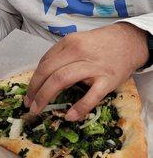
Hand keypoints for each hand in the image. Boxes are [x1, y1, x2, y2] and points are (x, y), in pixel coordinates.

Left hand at [25, 23, 148, 120]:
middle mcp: (78, 52)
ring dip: (46, 97)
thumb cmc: (100, 44)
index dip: (33, 80)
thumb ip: (62, 55)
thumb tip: (43, 77)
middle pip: (49, 72)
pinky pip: (91, 96)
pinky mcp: (107, 80)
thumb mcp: (78, 41)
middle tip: (29, 105)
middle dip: (35, 90)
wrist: (129, 42)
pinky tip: (69, 116)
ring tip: (38, 110)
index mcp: (69, 42)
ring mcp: (93, 66)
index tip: (29, 93)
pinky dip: (79, 108)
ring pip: (62, 80)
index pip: (44, 62)